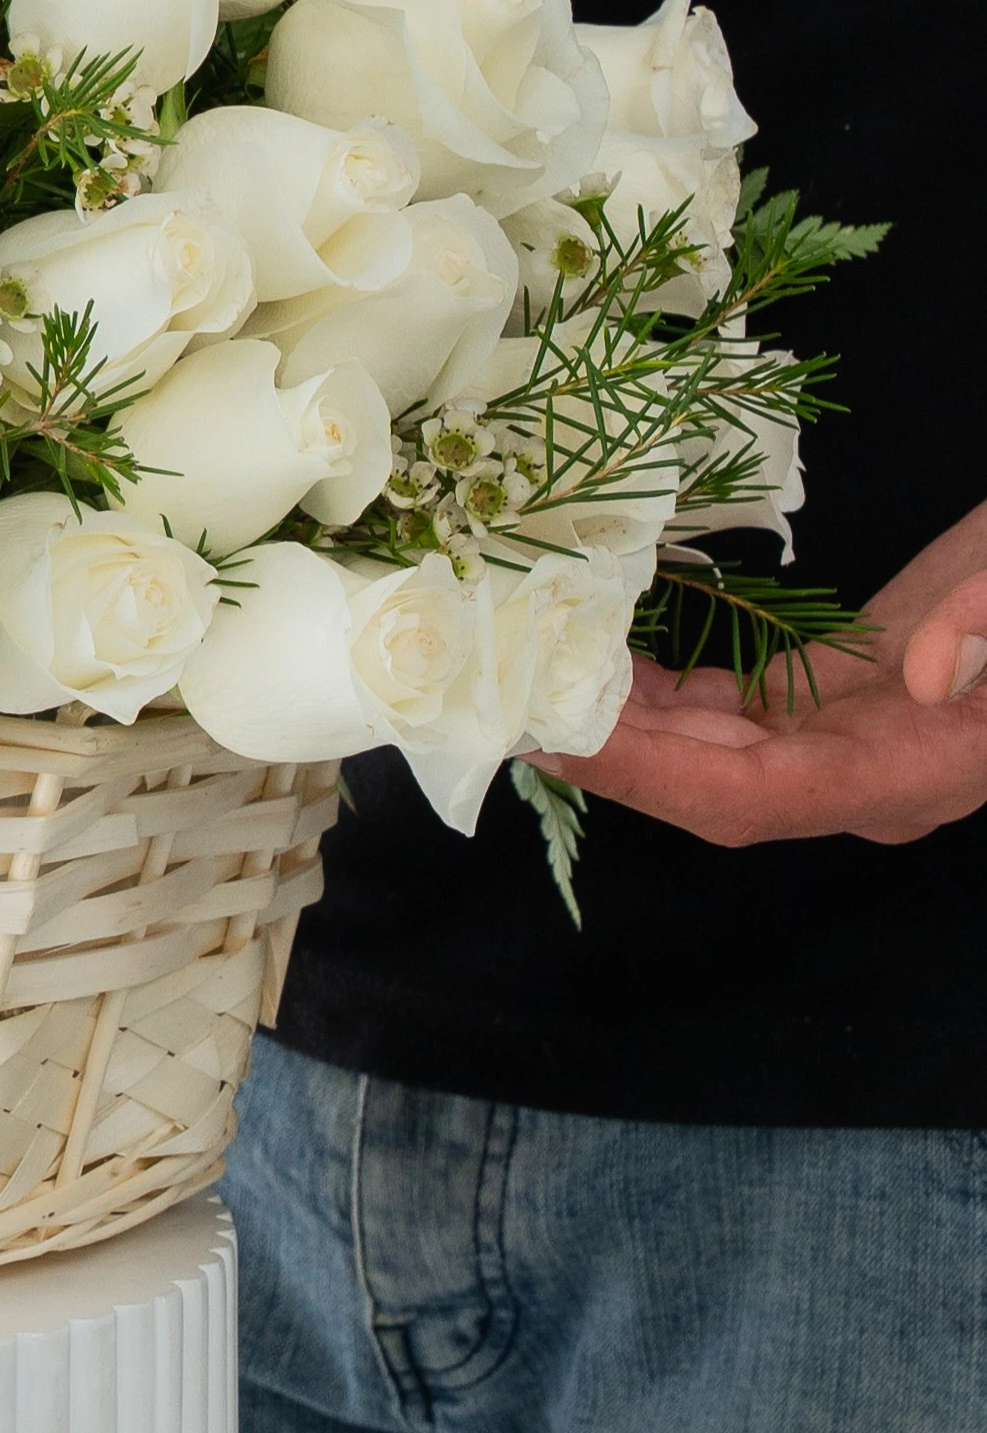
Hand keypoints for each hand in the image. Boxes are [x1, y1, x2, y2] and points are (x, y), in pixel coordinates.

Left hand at [541, 503, 986, 846]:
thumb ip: (981, 633)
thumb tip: (921, 674)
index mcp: (911, 771)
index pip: (750, 800)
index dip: (647, 777)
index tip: (554, 738)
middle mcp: (869, 777)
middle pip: (709, 789)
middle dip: (602, 755)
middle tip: (495, 706)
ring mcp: (852, 742)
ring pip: (710, 753)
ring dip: (617, 723)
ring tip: (522, 676)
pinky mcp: (839, 698)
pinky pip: (732, 713)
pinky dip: (660, 690)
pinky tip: (599, 655)